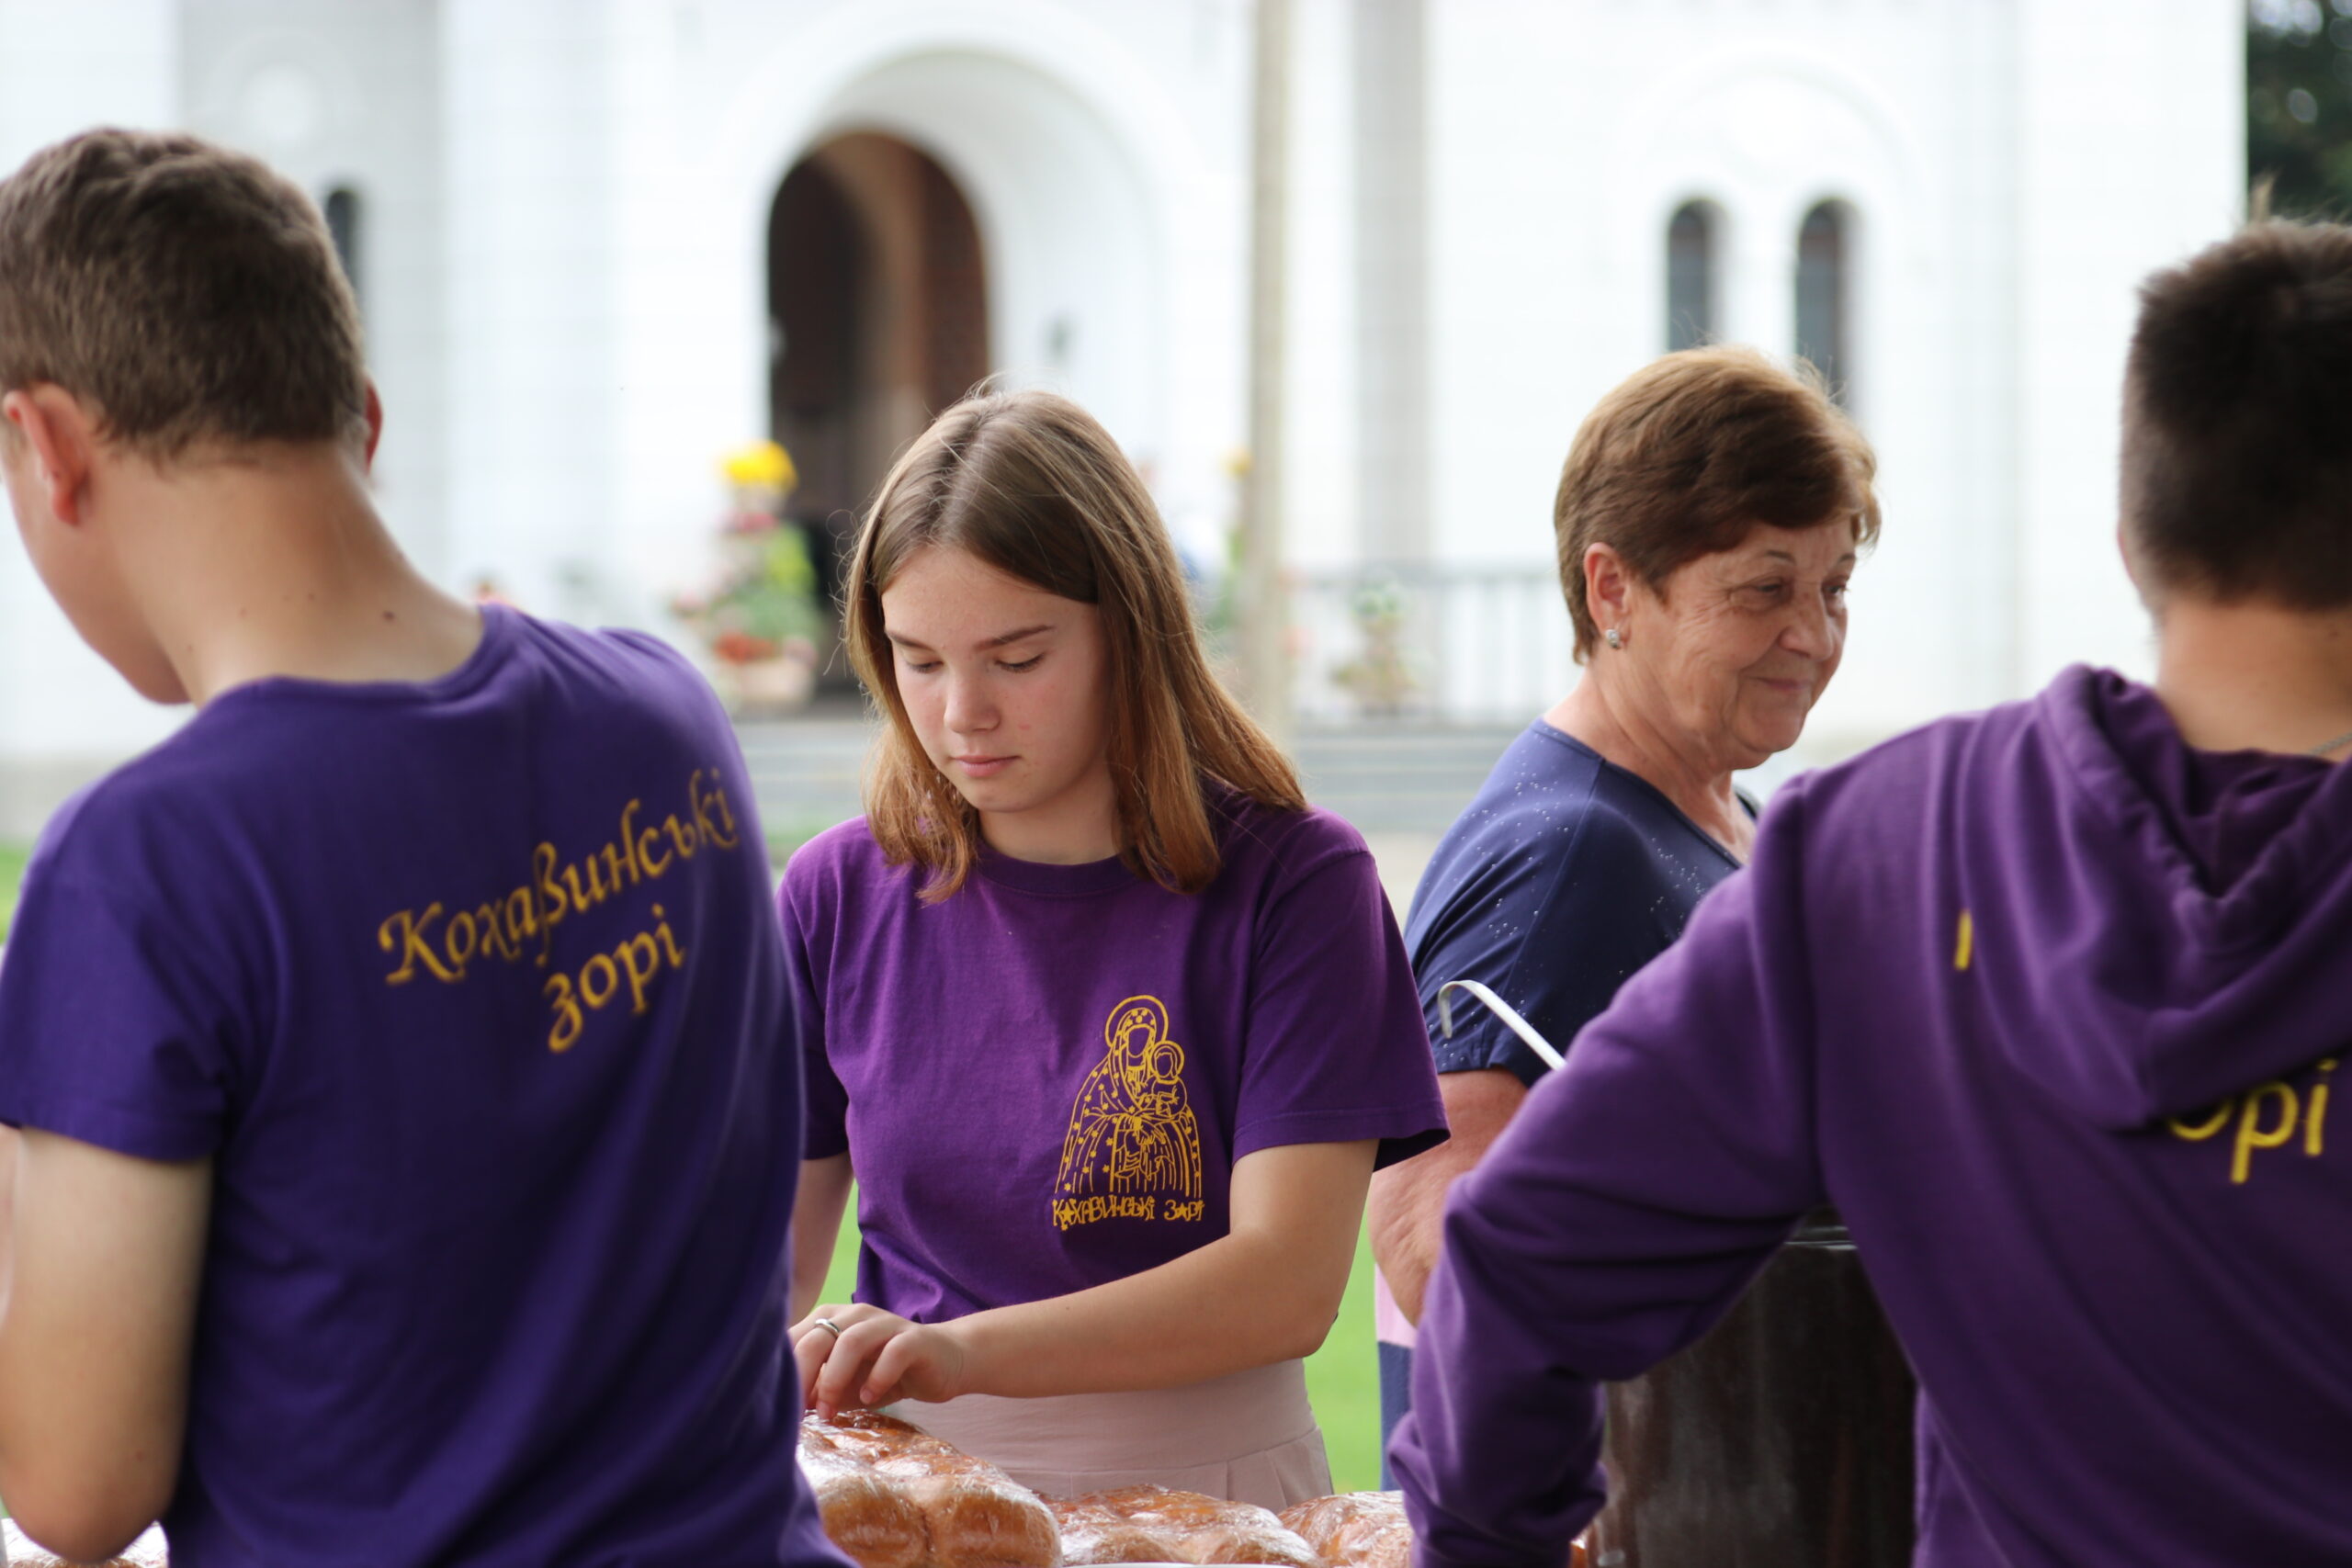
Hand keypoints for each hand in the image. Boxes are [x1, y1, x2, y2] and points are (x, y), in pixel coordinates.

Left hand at [792, 1302, 973, 1417]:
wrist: (943, 1361)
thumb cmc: (885, 1372)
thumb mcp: (846, 1384)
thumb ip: (818, 1390)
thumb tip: (785, 1407)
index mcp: (832, 1319)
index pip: (797, 1339)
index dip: (784, 1373)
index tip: (778, 1408)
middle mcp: (856, 1314)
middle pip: (819, 1337)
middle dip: (803, 1378)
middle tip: (799, 1414)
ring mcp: (886, 1323)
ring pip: (851, 1341)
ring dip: (835, 1379)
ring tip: (831, 1411)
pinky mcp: (915, 1338)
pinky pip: (893, 1353)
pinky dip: (877, 1377)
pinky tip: (870, 1398)